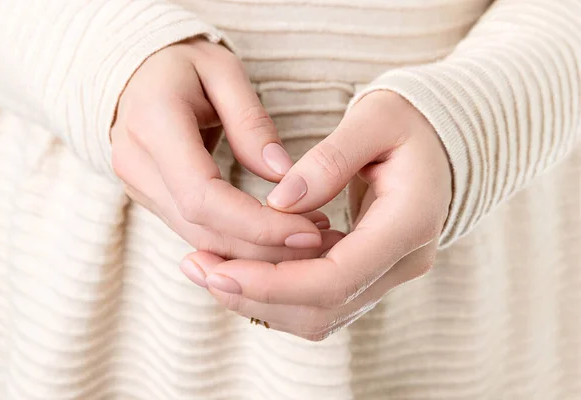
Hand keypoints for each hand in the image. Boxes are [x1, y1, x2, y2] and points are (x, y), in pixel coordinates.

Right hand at [111, 39, 343, 262]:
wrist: (134, 71)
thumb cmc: (181, 62)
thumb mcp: (222, 70)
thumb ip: (251, 123)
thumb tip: (283, 176)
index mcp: (153, 124)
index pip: (202, 197)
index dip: (255, 224)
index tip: (305, 230)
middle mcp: (136, 163)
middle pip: (202, 227)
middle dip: (263, 244)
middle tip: (318, 239)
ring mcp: (137, 184)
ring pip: (197, 238)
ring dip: (254, 249)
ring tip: (307, 237)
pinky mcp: (148, 196)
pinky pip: (193, 230)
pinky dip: (236, 239)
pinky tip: (274, 235)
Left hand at [181, 90, 451, 339]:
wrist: (440, 144)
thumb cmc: (410, 122)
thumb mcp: (376, 119)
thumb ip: (330, 159)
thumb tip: (279, 202)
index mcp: (409, 224)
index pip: (337, 278)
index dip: (274, 283)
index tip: (219, 269)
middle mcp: (403, 262)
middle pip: (322, 308)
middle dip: (255, 296)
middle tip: (197, 267)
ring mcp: (388, 273)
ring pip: (318, 315)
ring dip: (260, 300)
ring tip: (206, 267)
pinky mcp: (370, 273)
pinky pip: (320, 300)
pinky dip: (276, 292)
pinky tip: (239, 266)